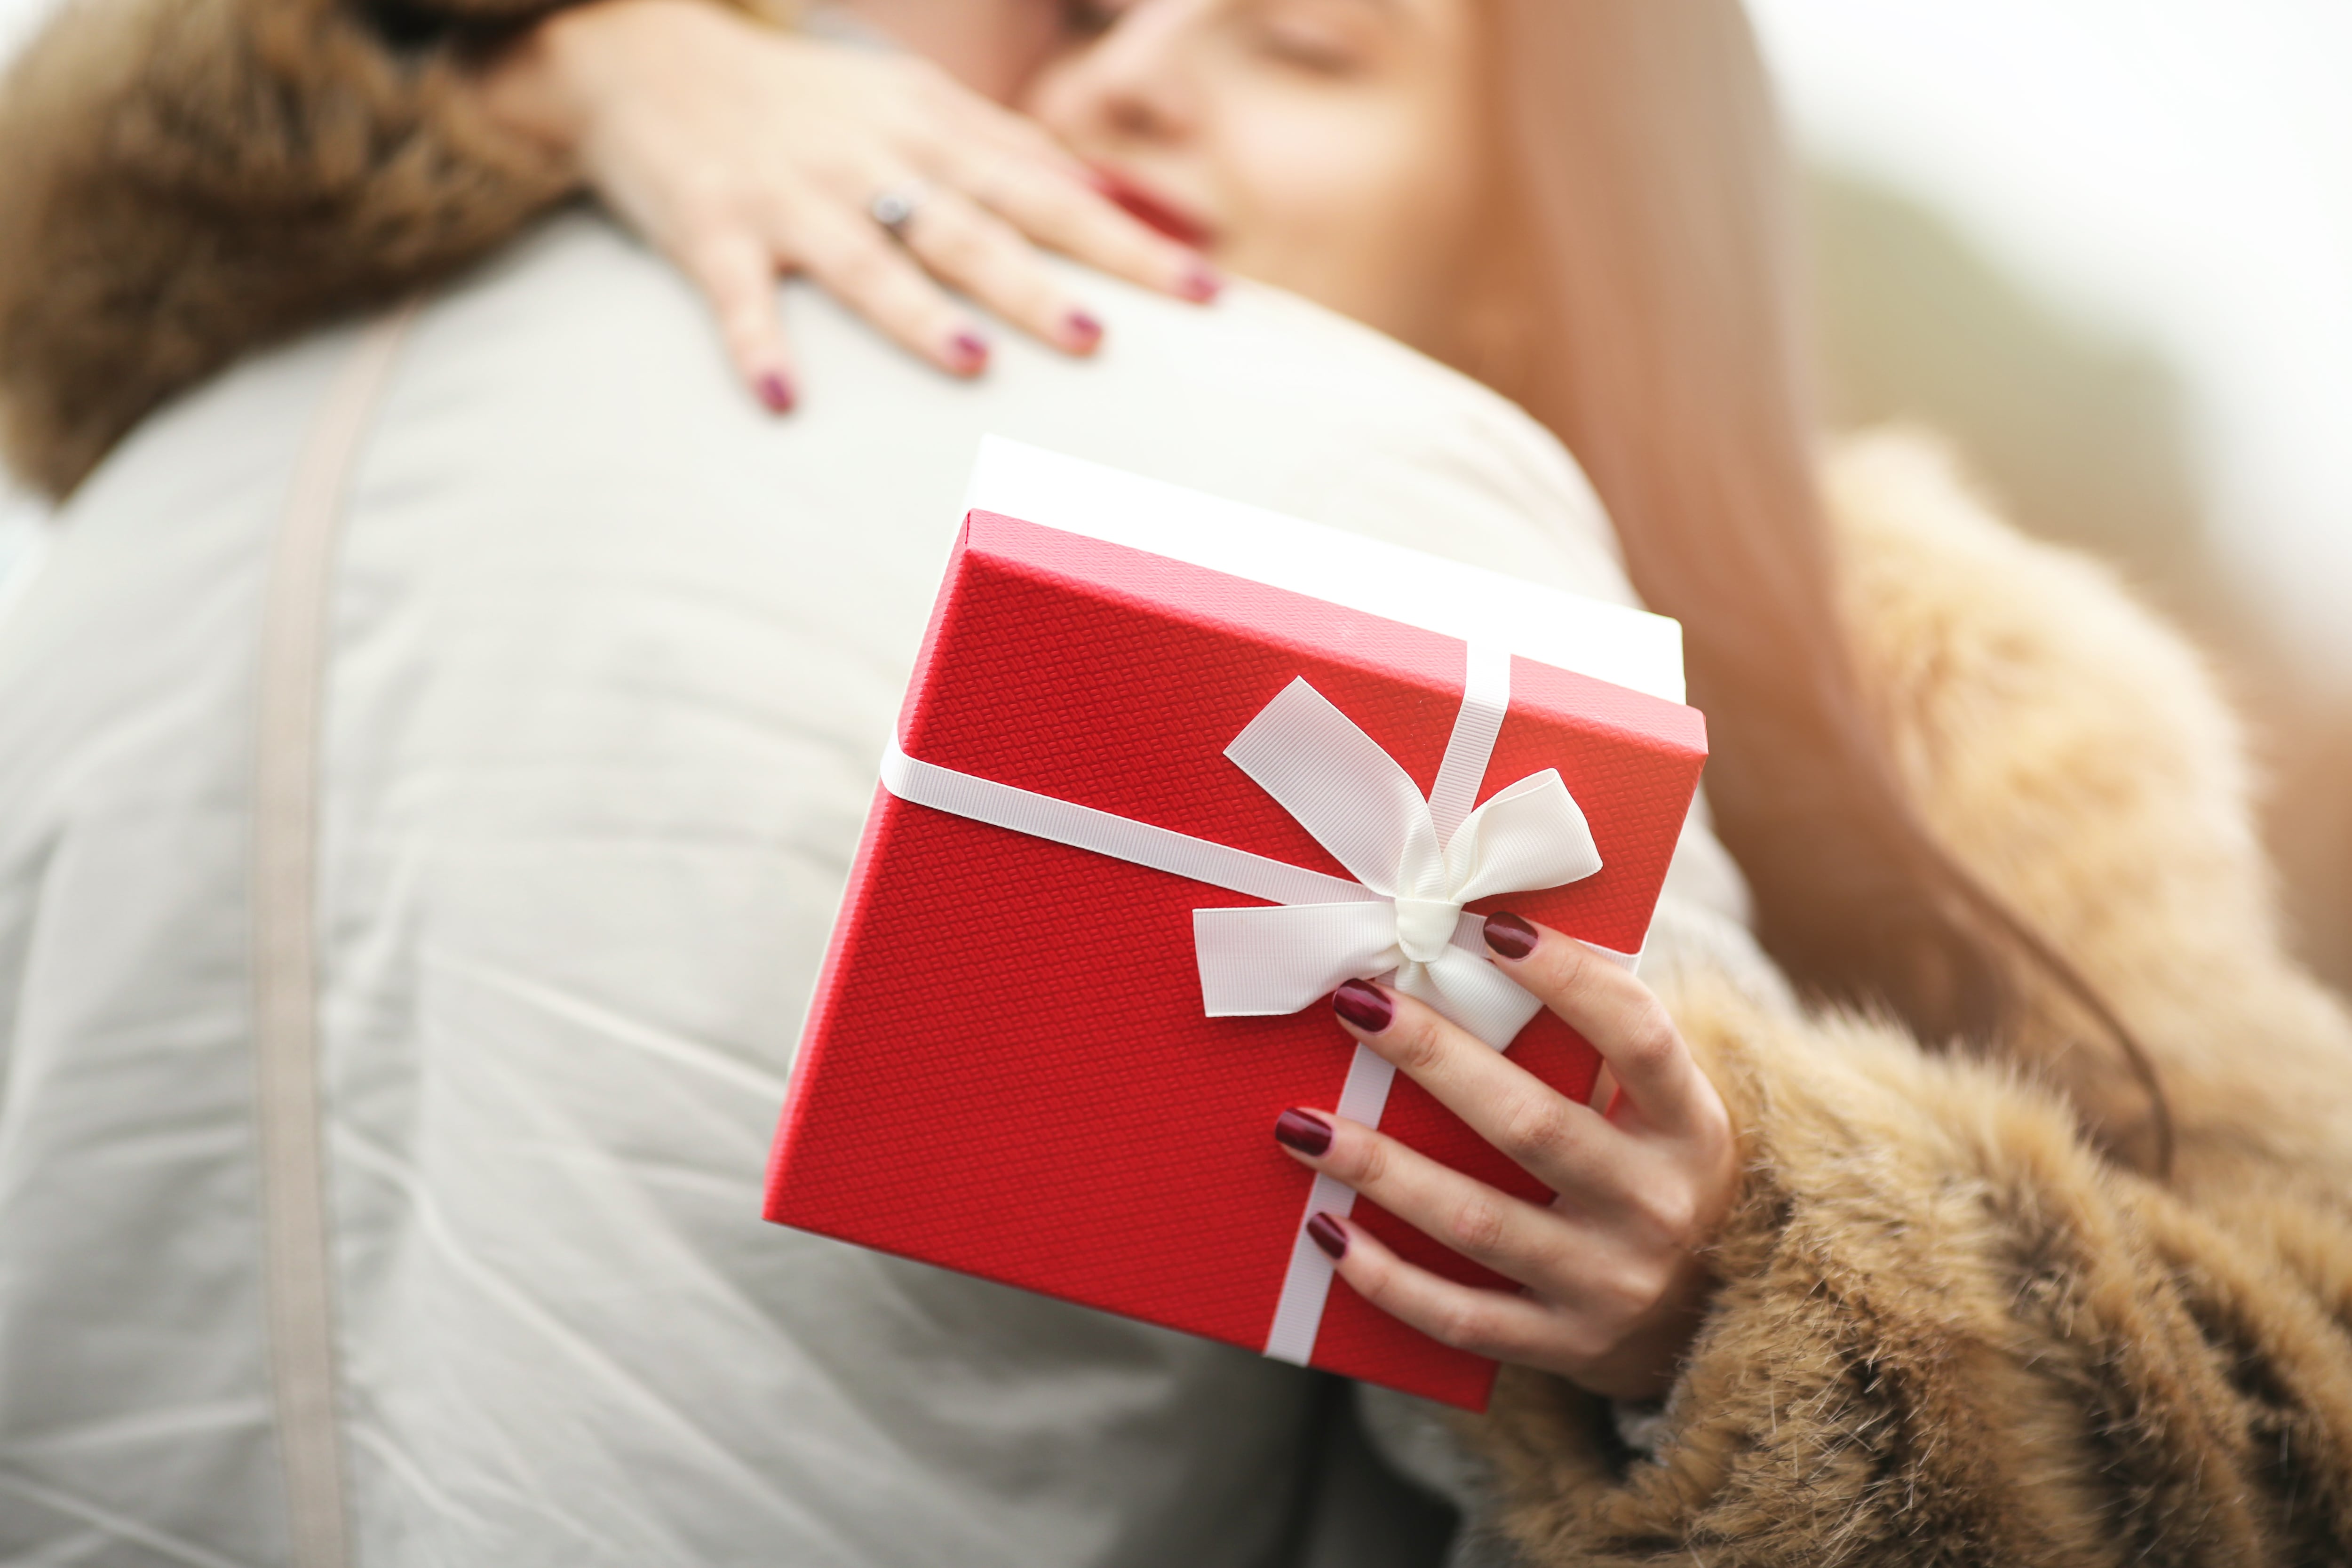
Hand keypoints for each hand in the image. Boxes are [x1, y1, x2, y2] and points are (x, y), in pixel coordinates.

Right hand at [472, 0, 1218, 407]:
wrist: (647, 54)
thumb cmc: (806, 102)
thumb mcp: (913, 105)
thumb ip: (1006, 149)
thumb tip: (1109, 194)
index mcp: (930, 135)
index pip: (1050, 193)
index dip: (1126, 241)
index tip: (1202, 294)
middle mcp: (872, 165)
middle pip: (972, 230)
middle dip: (1038, 284)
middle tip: (1101, 339)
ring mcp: (791, 198)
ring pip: (866, 261)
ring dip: (916, 315)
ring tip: (972, 364)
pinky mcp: (711, 229)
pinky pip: (738, 294)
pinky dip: (757, 344)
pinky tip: (782, 399)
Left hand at [1277, 913, 1736, 1400]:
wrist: (1706, 1316)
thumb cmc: (1653, 1173)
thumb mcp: (1660, 1110)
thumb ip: (1597, 1043)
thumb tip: (1482, 944)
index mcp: (1690, 1128)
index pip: (1638, 1036)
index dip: (1570, 979)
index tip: (1489, 927)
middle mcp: (1656, 1208)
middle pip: (1533, 1126)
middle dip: (1435, 1059)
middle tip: (1356, 1005)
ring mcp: (1607, 1286)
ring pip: (1476, 1222)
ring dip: (1381, 1169)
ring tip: (1301, 1124)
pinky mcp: (1561, 1346)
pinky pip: (1458, 1316)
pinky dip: (1386, 1277)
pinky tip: (1325, 1230)